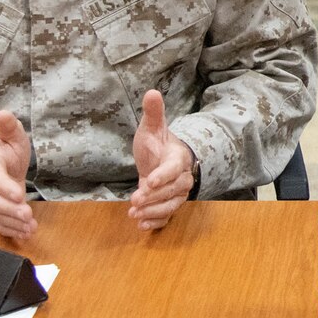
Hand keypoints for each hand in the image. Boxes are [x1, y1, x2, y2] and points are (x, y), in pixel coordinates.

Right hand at [0, 110, 35, 240]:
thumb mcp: (10, 135)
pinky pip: (0, 223)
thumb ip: (8, 127)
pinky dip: (12, 230)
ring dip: (13, 222)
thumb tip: (4, 114)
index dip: (4, 186)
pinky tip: (25, 233)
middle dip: (9, 209)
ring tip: (29, 227)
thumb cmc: (5, 149)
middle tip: (26, 215)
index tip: (19, 195)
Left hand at [128, 90, 195, 231]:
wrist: (164, 159)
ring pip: (171, 205)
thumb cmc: (157, 144)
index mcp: (178, 158)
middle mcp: (182, 178)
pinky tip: (141, 225)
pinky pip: (168, 216)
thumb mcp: (152, 128)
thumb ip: (153, 114)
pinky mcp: (170, 205)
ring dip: (153, 211)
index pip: (173, 169)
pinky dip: (156, 222)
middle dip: (153, 197)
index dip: (162, 176)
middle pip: (172, 190)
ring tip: (134, 215)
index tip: (147, 182)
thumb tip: (151, 92)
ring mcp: (177, 193)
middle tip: (134, 201)